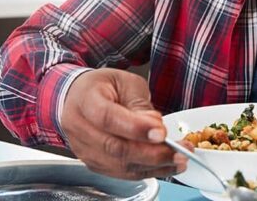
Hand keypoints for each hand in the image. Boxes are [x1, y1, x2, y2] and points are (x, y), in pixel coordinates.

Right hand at [60, 68, 187, 179]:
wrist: (77, 98)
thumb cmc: (103, 87)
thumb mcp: (126, 82)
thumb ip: (140, 104)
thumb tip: (156, 127)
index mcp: (86, 100)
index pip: (108, 117)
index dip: (135, 128)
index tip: (161, 132)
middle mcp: (79, 127)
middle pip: (115, 147)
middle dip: (151, 153)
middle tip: (178, 152)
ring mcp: (84, 149)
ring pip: (119, 165)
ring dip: (153, 166)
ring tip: (178, 160)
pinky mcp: (94, 163)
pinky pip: (121, 172)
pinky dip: (146, 171)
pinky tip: (165, 166)